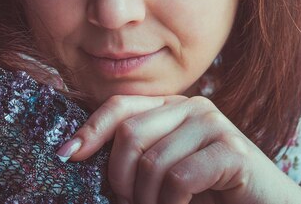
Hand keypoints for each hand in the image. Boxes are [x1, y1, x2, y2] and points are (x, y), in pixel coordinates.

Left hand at [58, 95, 300, 203]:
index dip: (91, 128)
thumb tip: (77, 153)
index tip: (67, 156)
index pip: (122, 106)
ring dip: (150, 201)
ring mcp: (215, 125)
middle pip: (131, 134)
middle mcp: (194, 108)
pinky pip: (180, 177)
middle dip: (121, 180)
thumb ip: (137, 157)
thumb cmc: (211, 193)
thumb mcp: (165, 171)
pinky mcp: (233, 149)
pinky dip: (174, 202)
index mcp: (174, 109)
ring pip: (153, 162)